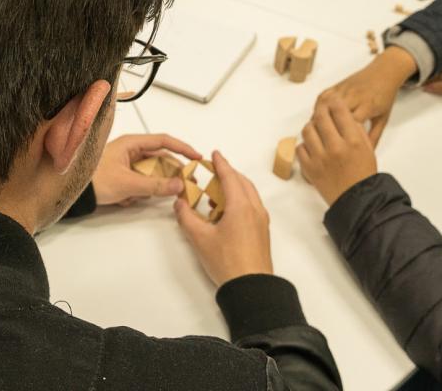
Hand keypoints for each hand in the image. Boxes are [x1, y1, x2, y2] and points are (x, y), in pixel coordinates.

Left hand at [92, 133, 200, 205]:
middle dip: (170, 172)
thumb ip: (156, 185)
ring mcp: (127, 163)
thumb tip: (179, 184)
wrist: (74, 194)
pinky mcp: (123, 175)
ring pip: (151, 173)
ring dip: (152, 185)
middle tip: (184, 184)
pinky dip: (139, 191)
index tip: (197, 157)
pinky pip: (140, 182)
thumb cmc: (96, 180)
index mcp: (132, 143)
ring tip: (147, 195)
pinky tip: (127, 199)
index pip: (164, 140)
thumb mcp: (129, 184)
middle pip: (160, 158)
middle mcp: (131, 150)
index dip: (183, 148)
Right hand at [174, 151, 272, 286]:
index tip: (214, 154)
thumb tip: (179, 202)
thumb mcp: (200, 238)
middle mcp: (254, 209)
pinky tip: (226, 212)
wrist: (251, 287)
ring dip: (234, 188)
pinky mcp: (262, 231)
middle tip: (214, 171)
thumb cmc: (226, 261)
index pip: (230, 177)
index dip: (221, 164)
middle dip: (229, 174)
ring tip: (216, 193)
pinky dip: (240, 200)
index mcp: (241, 206)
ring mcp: (261, 220)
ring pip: (249, 194)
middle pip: (243, 182)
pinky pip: (251, 206)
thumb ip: (186, 217)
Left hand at [298, 95, 376, 206]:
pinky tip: (313, 146)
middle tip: (321, 109)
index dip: (335, 103)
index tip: (333, 101)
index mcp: (353, 141)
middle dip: (320, 109)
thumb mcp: (367, 149)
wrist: (357, 199)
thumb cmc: (364, 174)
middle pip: (321, 117)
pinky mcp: (309, 168)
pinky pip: (300, 148)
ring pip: (307, 130)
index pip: (340, 111)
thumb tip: (343, 115)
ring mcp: (320, 158)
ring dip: (311, 126)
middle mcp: (336, 147)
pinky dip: (305, 145)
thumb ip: (356, 131)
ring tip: (316, 129)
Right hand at [316, 45, 416, 145]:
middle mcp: (354, 97)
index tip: (336, 146)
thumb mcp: (383, 118)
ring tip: (315, 132)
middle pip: (333, 113)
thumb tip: (367, 153)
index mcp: (367, 106)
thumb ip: (374, 136)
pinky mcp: (336, 86)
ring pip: (325, 105)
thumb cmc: (384, 96)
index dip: (342, 135)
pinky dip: (317, 108)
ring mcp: (344, 90)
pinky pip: (323, 97)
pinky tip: (316, 118)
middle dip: (326, 128)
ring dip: (318, 118)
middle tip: (321, 142)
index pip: (350, 122)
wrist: (384, 73)